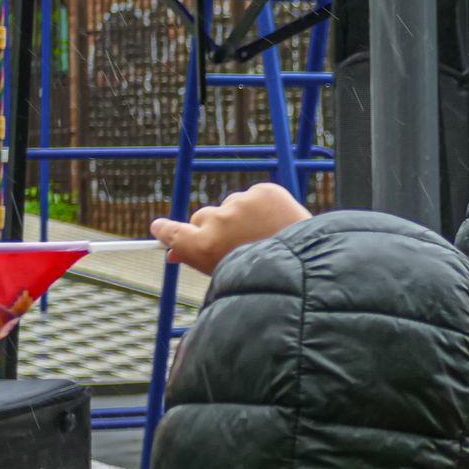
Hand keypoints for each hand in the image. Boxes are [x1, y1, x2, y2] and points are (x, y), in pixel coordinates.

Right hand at [150, 183, 311, 274]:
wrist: (310, 264)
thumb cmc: (267, 277)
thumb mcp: (225, 275)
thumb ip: (198, 260)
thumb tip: (173, 253)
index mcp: (200, 246)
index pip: (172, 232)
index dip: (166, 230)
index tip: (159, 227)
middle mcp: (217, 221)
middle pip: (204, 217)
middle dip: (216, 227)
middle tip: (240, 242)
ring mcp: (241, 203)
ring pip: (232, 206)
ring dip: (244, 217)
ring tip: (267, 236)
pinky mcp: (265, 191)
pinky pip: (255, 195)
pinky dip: (264, 206)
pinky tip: (277, 222)